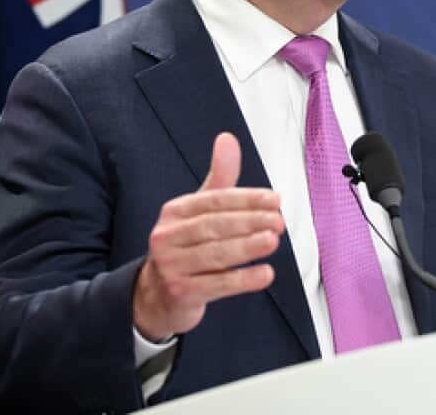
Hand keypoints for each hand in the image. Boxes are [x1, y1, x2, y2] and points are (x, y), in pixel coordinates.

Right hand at [132, 132, 283, 341]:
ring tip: (273, 241)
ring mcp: (171, 266)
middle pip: (213, 226)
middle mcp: (167, 236)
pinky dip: (242, 280)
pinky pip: (216, 285)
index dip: (246, 199)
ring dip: (247, 247)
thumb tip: (227, 138)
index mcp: (174, 212)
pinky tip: (265, 274)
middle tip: (278, 221)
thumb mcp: (199, 212)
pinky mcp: (180, 293)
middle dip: (249, 222)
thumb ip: (219, 179)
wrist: (157, 295)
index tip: (274, 200)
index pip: (214, 201)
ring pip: (214, 254)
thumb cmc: (186, 248)